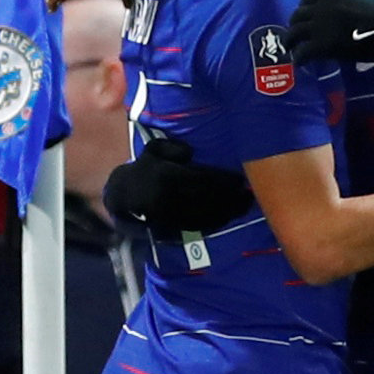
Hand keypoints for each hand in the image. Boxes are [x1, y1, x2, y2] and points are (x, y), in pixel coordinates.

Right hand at [104, 138, 254, 231]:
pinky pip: (197, 226)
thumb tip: (190, 152)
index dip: (224, 180)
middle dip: (231, 197)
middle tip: (249, 194)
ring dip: (228, 211)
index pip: (203, 179)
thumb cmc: (145, 167)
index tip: (241, 179)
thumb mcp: (153, 149)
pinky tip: (228, 217)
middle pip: (208, 198)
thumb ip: (171, 147)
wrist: (124, 195)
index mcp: (168, 176)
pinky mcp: (171, 227)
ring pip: (205, 214)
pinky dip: (215, 223)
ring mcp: (170, 214)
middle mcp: (170, 197)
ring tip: (245, 205)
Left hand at [286, 0, 373, 61]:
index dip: (302, 9)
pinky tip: (300, 64)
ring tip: (292, 50)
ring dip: (291, 42)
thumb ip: (344, 4)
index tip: (303, 17)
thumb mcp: (359, 0)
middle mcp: (321, 8)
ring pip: (294, 33)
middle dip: (294, 26)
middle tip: (295, 36)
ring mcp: (319, 26)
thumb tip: (341, 12)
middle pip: (297, 16)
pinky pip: (302, 52)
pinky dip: (299, 58)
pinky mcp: (322, 45)